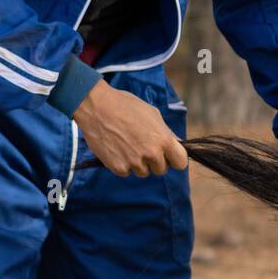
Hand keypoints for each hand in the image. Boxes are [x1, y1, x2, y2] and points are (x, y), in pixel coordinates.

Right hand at [74, 80, 188, 176]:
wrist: (97, 107)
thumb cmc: (126, 106)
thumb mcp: (152, 114)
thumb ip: (166, 132)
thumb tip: (176, 144)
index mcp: (163, 140)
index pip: (180, 163)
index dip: (175, 159)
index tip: (169, 156)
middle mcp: (151, 154)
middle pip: (162, 170)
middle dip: (155, 161)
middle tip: (143, 147)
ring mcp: (134, 162)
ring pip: (143, 172)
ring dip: (138, 163)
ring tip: (128, 144)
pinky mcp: (118, 168)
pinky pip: (127, 172)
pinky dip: (123, 164)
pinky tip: (117, 148)